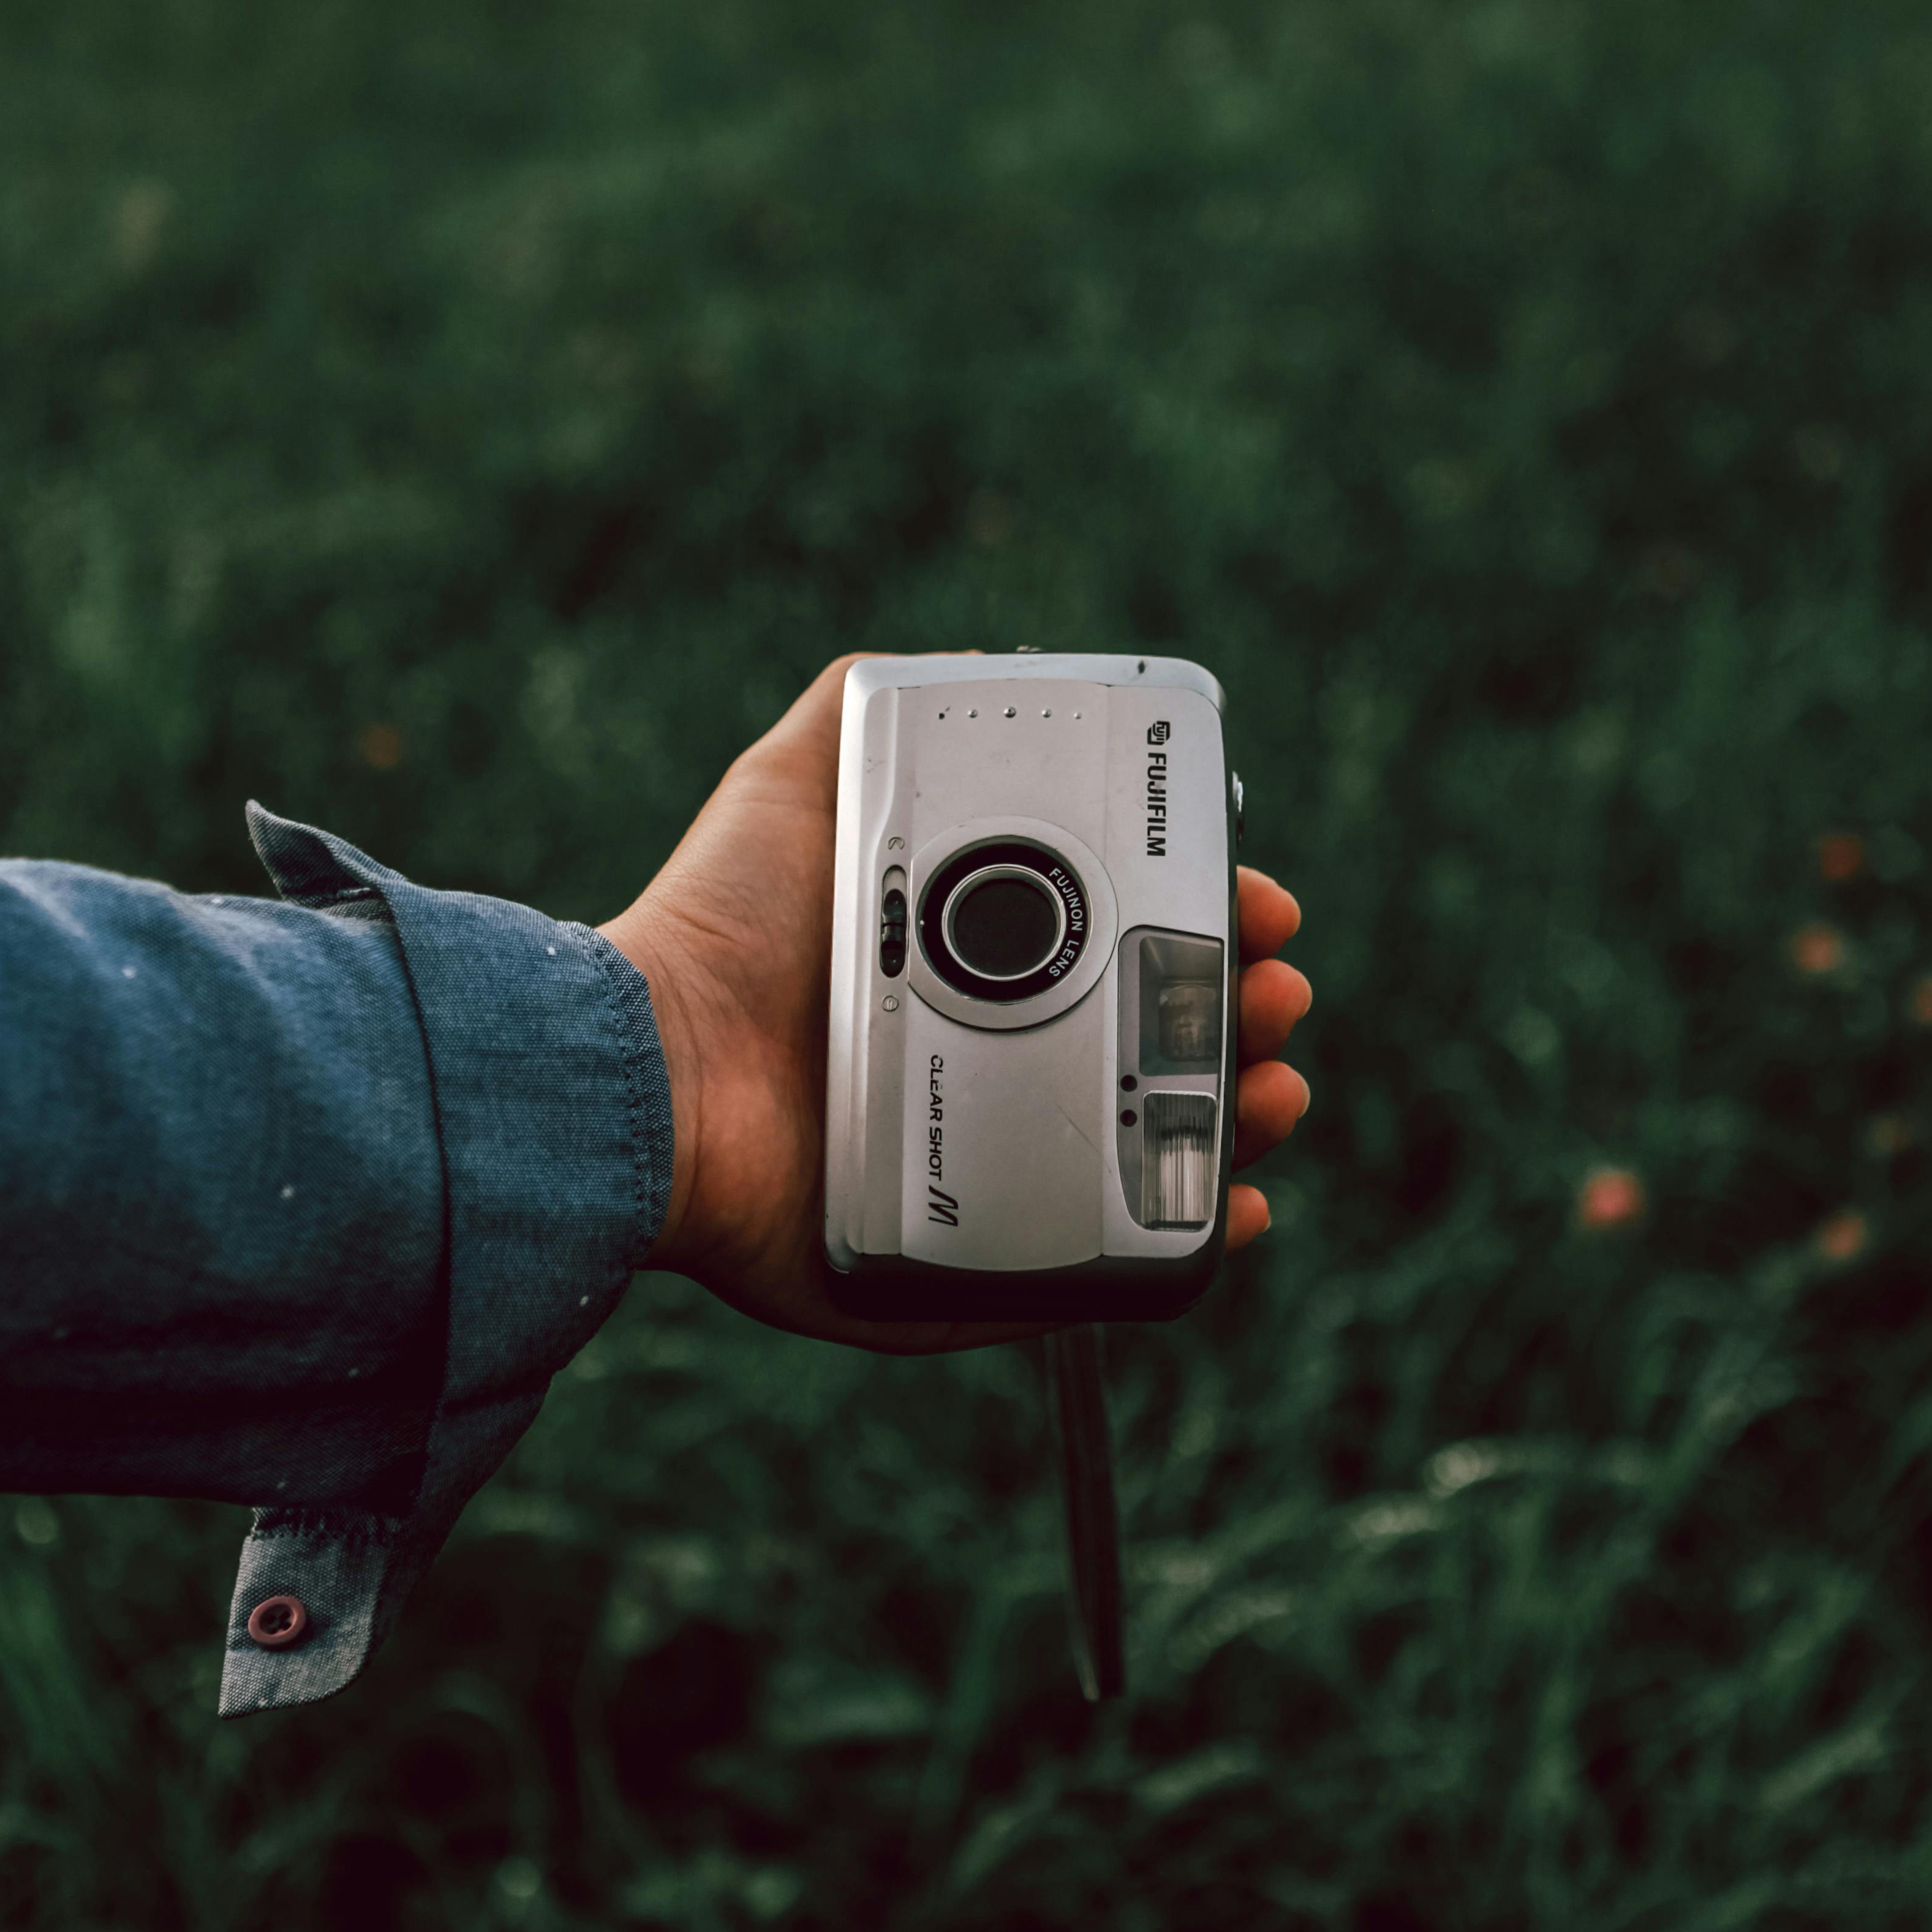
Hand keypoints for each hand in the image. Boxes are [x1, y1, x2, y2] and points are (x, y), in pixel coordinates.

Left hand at [598, 656, 1310, 1352]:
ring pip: (1156, 1149)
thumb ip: (871, 704)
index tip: (1259, 902)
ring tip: (1274, 1091)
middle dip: (1244, 1015)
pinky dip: (1185, 1245)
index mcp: (974, 963)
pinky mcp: (971, 1267)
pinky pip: (1103, 1270)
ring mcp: (990, 1169)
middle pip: (1164, 1041)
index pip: (1130, 938)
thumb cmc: (721, 929)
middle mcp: (993, 1061)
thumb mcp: (795, 780)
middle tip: (1276, 997)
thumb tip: (991, 661)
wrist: (655, 1079)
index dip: (1208, 918)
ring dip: (1238, 1115)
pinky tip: (1234, 1208)